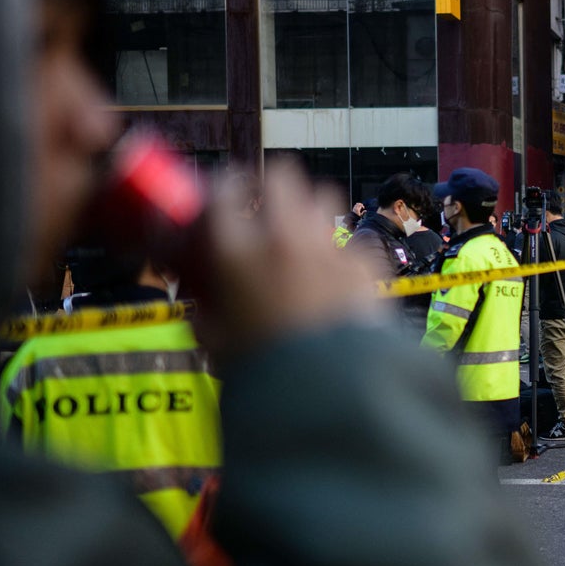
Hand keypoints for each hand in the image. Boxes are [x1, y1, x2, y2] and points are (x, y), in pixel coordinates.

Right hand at [196, 160, 381, 360]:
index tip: (229, 192)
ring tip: (306, 233)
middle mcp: (282, 238)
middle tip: (271, 205)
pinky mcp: (362, 265)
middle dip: (276, 186)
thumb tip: (203, 309)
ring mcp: (327, 247)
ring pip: (324, 196)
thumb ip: (206, 316)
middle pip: (283, 177)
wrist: (327, 388)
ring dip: (312, 208)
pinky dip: (343, 252)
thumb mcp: (215, 343)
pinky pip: (351, 241)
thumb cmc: (264, 370)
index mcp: (236, 252)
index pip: (225, 192)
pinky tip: (338, 274)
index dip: (226, 186)